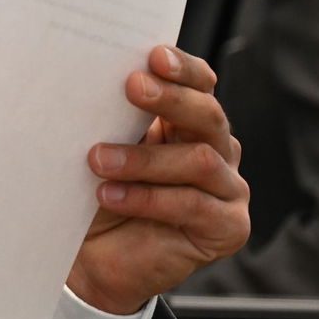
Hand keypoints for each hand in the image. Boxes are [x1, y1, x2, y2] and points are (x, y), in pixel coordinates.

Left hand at [68, 46, 249, 314]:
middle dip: (170, 98)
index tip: (153, 55)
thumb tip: (94, 79)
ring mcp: (227, 190)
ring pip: (200, 160)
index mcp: (188, 123)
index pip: (201, 85)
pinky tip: (110, 195)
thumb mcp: (102, 151)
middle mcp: (216, 151)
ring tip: (98, 159)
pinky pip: (195, 205)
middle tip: (132, 86)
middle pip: (208, 115)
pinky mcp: (226, 228)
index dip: (183, 69)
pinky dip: (149, 198)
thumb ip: (113, 121)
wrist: (91, 262)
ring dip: (145, 158)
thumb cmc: (95, 198)